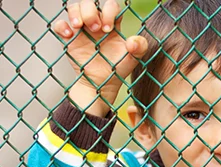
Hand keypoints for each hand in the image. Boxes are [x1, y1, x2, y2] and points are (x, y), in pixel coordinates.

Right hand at [53, 0, 147, 116]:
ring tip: (79, 26)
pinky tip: (68, 35)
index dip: (109, 12)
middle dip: (91, 12)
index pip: (110, 6)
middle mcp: (96, 23)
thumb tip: (132, 41)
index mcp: (112, 24)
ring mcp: (82, 30)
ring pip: (74, 8)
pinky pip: (60, 25)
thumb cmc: (119, 68)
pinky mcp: (69, 39)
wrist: (102, 84)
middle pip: (90, 3)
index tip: (108, 29)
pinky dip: (61, 26)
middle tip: (95, 28)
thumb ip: (140, 47)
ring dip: (76, 13)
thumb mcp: (134, 59)